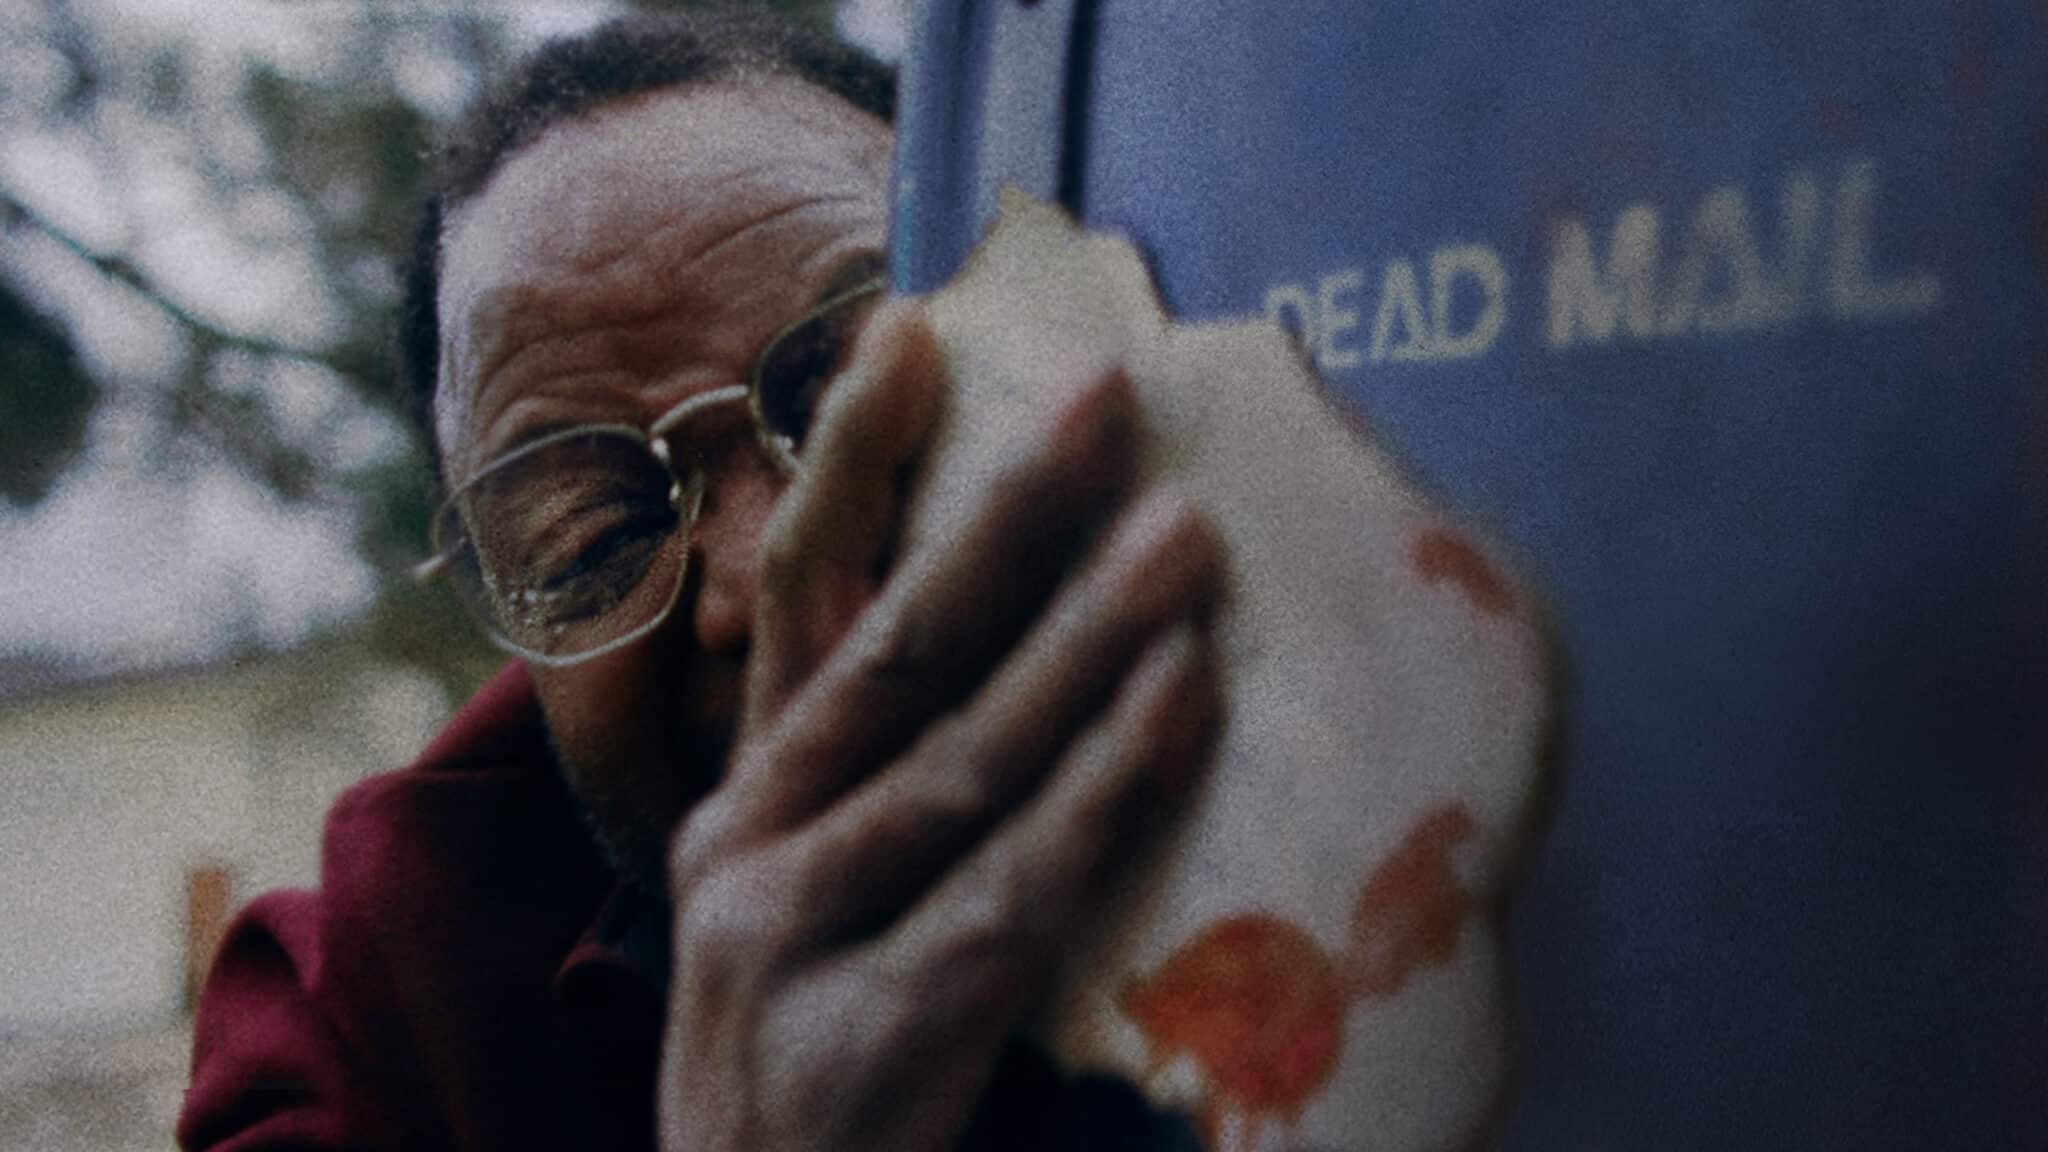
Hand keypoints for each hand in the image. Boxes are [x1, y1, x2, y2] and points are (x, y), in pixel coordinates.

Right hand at [658, 302, 1226, 1151]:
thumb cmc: (818, 1071)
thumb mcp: (819, 915)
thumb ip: (896, 793)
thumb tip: (1039, 648)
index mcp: (738, 809)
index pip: (793, 607)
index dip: (847, 468)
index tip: (910, 334)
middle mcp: (741, 851)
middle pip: (888, 653)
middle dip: (1004, 518)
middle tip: (1111, 402)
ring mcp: (784, 942)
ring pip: (962, 757)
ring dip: (1086, 636)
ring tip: (1185, 536)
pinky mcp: (856, 1038)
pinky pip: (1014, 888)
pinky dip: (1107, 787)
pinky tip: (1184, 699)